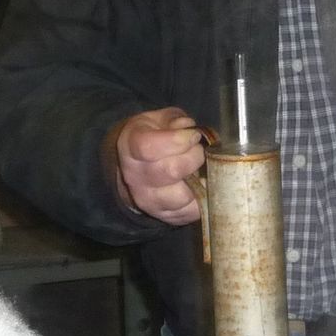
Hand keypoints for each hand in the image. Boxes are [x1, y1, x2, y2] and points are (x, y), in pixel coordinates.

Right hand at [107, 108, 204, 225]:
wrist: (136, 167)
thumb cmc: (152, 138)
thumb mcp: (158, 120)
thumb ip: (174, 119)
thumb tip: (188, 127)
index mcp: (131, 147)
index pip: (149, 147)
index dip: (178, 140)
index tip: (193, 135)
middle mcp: (135, 177)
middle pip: (171, 171)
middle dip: (194, 157)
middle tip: (199, 150)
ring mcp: (149, 200)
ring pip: (182, 196)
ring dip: (200, 181)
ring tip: (201, 169)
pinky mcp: (165, 216)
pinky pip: (192, 212)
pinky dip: (204, 199)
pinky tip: (203, 185)